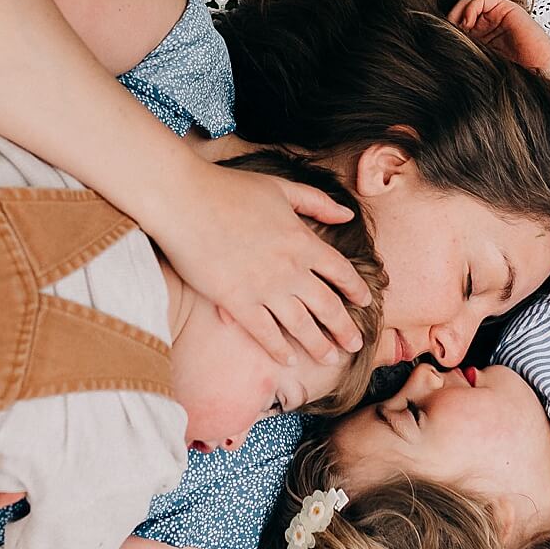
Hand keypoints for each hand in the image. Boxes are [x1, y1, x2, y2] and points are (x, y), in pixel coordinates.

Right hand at [151, 160, 371, 365]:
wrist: (185, 201)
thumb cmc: (229, 190)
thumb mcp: (280, 187)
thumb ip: (316, 201)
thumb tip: (347, 213)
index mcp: (303, 241)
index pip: (341, 272)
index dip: (356, 289)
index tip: (364, 302)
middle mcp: (290, 269)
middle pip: (328, 306)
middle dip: (345, 328)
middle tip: (355, 344)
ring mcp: (264, 288)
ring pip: (301, 326)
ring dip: (318, 345)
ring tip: (329, 358)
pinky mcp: (236, 302)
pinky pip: (265, 333)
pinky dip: (279, 350)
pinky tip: (289, 360)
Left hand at [448, 0, 549, 78]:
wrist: (540, 69)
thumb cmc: (516, 69)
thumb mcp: (480, 59)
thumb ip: (466, 49)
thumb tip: (441, 48)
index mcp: (480, 35)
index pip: (457, 23)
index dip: (447, 28)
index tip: (442, 40)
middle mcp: (487, 23)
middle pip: (460, 10)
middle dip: (450, 20)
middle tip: (447, 33)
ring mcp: (496, 14)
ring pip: (468, 2)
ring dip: (459, 13)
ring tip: (459, 29)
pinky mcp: (505, 8)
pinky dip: (471, 8)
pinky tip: (469, 24)